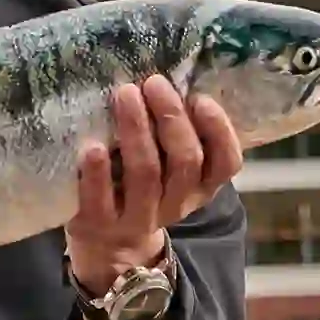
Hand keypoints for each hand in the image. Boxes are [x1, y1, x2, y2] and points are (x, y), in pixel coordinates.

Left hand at [64, 74, 242, 296]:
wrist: (106, 245)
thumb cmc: (137, 185)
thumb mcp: (165, 165)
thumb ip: (172, 133)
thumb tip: (168, 74)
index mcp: (198, 187)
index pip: (226, 164)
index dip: (219, 132)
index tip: (200, 99)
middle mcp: (174, 204)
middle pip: (185, 162)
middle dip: (171, 119)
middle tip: (153, 83)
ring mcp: (137, 216)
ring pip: (146, 175)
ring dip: (137, 131)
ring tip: (125, 95)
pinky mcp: (98, 224)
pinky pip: (101, 200)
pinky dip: (98, 173)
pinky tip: (93, 147)